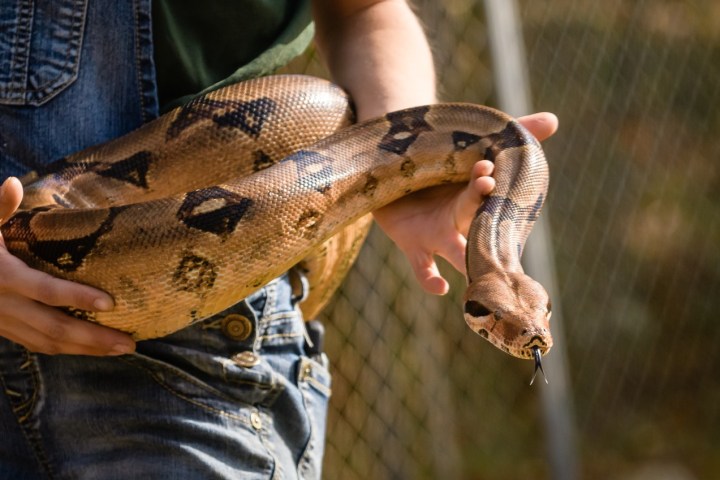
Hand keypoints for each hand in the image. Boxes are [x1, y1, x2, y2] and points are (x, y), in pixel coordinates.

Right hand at [0, 177, 135, 355]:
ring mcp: (2, 322)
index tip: (110, 302)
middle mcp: (4, 304)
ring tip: (122, 349)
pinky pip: (37, 344)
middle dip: (93, 338)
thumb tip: (12, 184)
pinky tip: (92, 349)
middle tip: (130, 343)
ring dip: (85, 349)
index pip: (45, 290)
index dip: (76, 297)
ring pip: (47, 342)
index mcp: (3, 275)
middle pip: (53, 326)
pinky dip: (65, 349)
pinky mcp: (3, 330)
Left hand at [373, 112, 558, 294]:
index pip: (491, 196)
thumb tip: (551, 121)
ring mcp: (438, 235)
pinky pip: (424, 268)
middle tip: (485, 204)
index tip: (487, 173)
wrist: (394, 175)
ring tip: (478, 271)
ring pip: (458, 251)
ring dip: (468, 257)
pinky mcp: (412, 245)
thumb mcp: (467, 145)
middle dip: (484, 221)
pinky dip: (431, 280)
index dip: (489, 187)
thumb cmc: (439, 166)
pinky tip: (440, 289)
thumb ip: (508, 135)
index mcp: (475, 196)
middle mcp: (461, 220)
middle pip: (477, 225)